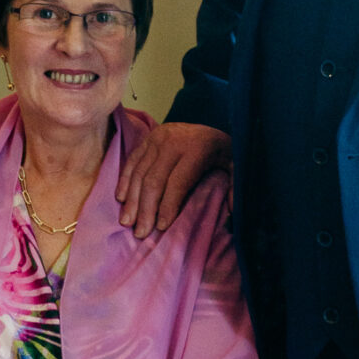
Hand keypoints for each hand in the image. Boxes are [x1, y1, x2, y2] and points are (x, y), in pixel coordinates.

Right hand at [117, 121, 230, 237]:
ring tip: (127, 222)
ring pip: (140, 172)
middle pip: (154, 180)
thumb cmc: (223, 153)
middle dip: (146, 209)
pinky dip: (124, 180)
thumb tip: (232, 211)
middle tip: (140, 232)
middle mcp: (174, 142)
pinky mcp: (147, 138)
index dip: (168, 206)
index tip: (160, 228)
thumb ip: (236, 187)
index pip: (177, 182)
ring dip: (131, 199)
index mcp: (197, 149)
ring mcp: (157, 138)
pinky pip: (132, 161)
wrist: (210, 126)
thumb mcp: (237, 166)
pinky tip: (121, 199)